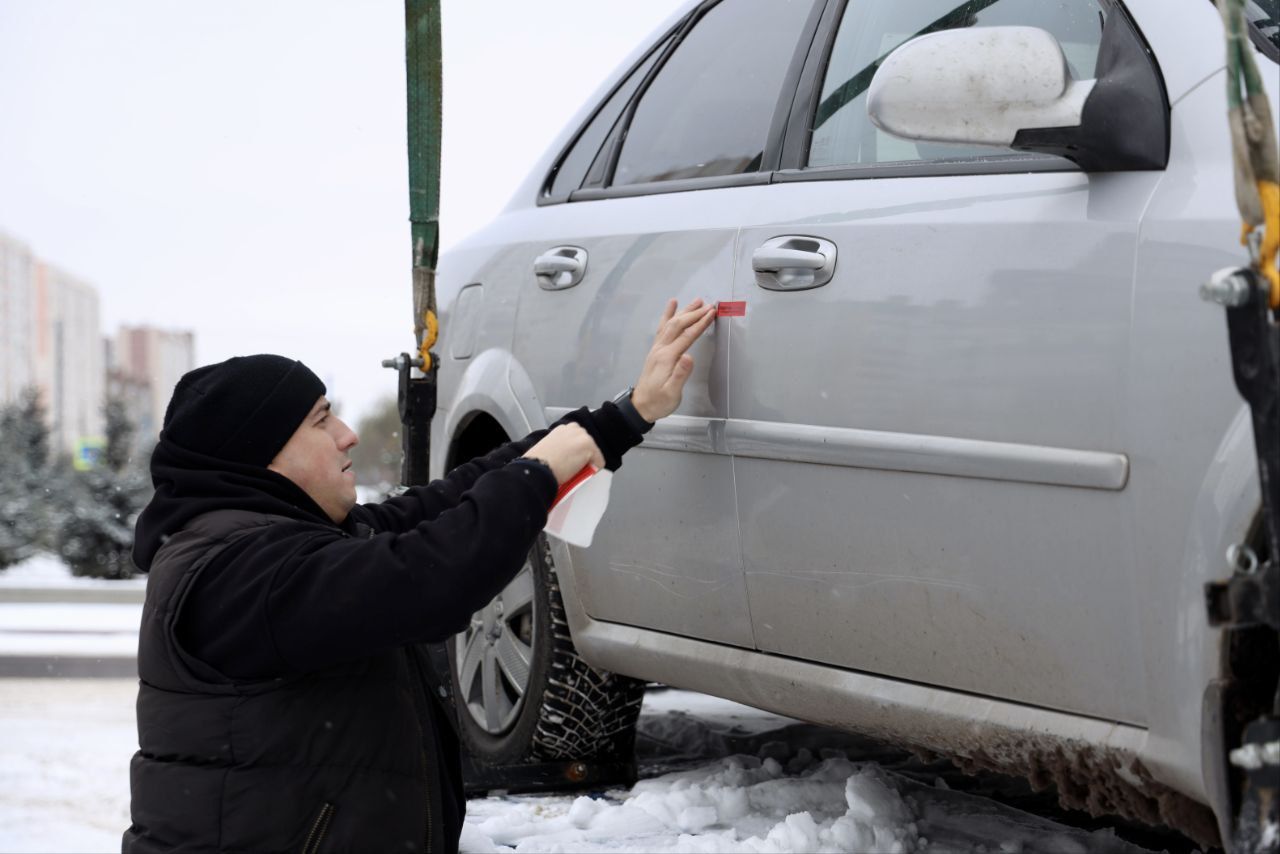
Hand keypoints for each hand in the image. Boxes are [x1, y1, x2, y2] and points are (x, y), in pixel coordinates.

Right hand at [521, 424, 604, 486]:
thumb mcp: (547, 449)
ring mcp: (582, 436)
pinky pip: (599, 462)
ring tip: (574, 471)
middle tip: (572, 467)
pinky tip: (580, 474)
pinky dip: (594, 470)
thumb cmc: (537, 463)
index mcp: (562, 429)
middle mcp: (573, 428)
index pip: (577, 438)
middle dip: (583, 455)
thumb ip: (559, 447)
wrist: (538, 469)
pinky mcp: (589, 446)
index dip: (576, 451)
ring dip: (587, 462)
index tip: (571, 459)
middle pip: (587, 443)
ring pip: (593, 453)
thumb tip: (564, 456)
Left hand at [630, 298, 717, 421]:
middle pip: (679, 325)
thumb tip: (689, 357)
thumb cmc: (658, 402)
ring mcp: (657, 348)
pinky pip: (662, 328)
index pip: (687, 336)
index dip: (700, 324)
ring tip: (696, 301)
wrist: (640, 406)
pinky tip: (672, 305)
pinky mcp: (656, 350)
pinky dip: (668, 315)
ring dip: (684, 311)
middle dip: (695, 314)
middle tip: (710, 305)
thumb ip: (680, 375)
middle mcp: (661, 349)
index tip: (712, 313)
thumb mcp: (672, 393)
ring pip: (671, 324)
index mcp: (667, 358)